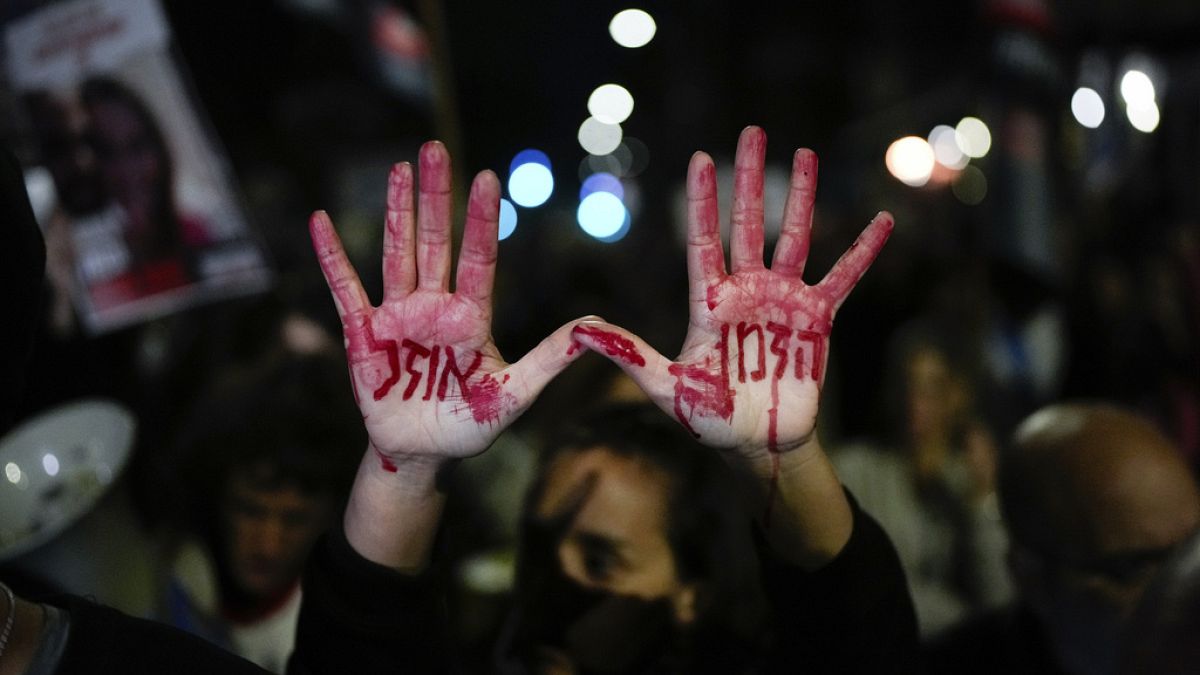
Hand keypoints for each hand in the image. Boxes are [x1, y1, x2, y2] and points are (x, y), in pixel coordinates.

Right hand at [311, 142, 582, 470]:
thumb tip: (594, 328)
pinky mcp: (362, 333)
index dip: (480, 219)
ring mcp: (397, 315)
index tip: (488, 176)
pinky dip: (332, 256)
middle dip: (436, 196)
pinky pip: (345, 288)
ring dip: (396, 210)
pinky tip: (321, 220)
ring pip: (396, 252)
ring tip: (399, 167)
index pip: (478, 257)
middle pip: (435, 241)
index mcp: (471, 317)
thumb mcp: (514, 395)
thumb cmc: (469, 426)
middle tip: (436, 147)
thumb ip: (549, 360)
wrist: (421, 455)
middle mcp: (434, 306)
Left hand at [572, 126, 891, 462]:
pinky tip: (882, 221)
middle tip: (753, 131)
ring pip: (795, 237)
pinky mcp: (817, 320)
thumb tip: (581, 331)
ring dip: (802, 196)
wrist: (755, 445)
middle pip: (748, 223)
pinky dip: (863, 251)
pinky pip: (843, 278)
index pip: (704, 240)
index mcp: (709, 302)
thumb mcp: (664, 387)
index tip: (699, 159)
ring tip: (807, 153)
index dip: (703, 201)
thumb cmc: (707, 419)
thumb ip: (629, 355)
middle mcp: (746, 291)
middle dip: (750, 178)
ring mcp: (784, 302)